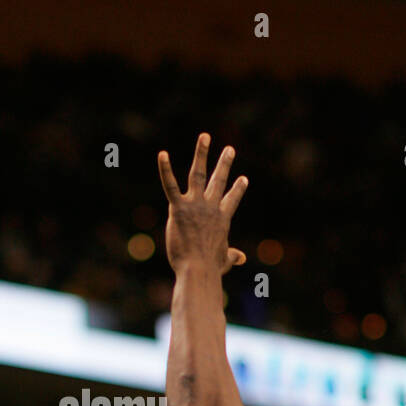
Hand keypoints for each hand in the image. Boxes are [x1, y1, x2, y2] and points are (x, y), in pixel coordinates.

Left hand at [158, 133, 247, 274]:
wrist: (198, 269)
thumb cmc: (210, 268)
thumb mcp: (224, 260)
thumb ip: (232, 256)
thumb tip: (242, 257)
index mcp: (222, 219)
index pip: (231, 200)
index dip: (237, 189)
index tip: (243, 178)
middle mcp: (210, 208)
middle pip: (218, 181)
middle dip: (224, 164)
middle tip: (229, 149)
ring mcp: (195, 205)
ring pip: (198, 173)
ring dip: (202, 153)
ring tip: (205, 136)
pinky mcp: (178, 208)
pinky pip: (170, 185)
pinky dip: (165, 169)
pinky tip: (162, 154)